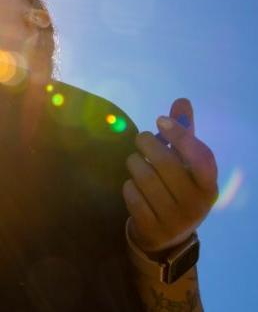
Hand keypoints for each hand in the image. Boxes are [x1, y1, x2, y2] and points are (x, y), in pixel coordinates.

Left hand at [122, 98, 218, 255]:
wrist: (166, 236)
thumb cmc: (176, 189)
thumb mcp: (185, 164)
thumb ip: (184, 133)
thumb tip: (181, 101)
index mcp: (209, 185)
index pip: (200, 157)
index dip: (180, 135)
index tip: (160, 119)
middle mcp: (196, 204)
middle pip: (166, 164)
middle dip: (148, 144)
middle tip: (142, 139)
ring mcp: (174, 219)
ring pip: (145, 178)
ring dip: (135, 163)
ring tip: (135, 161)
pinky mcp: (152, 228)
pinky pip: (132, 196)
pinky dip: (128, 185)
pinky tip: (132, 185)